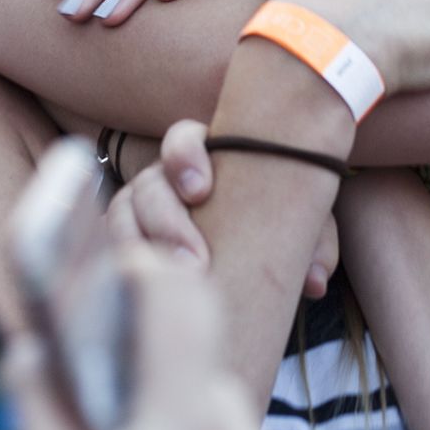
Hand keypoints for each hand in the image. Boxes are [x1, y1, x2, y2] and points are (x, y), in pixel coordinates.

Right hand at [109, 121, 337, 298]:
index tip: (200, 190)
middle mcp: (164, 178)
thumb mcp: (297, 220)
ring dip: (143, 249)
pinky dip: (125, 268)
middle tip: (196, 261)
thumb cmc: (270, 216)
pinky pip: (113, 250)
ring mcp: (139, 209)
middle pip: (148, 187)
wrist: (248, 245)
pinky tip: (144, 289)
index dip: (184, 157)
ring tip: (176, 282)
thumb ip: (313, 241)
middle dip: (167, 222)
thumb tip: (315, 282)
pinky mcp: (127, 241)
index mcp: (204, 155)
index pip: (182, 139)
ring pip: (122, 218)